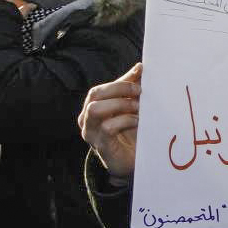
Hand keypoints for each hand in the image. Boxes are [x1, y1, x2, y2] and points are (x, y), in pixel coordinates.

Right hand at [78, 63, 142, 180]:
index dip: (120, 82)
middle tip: (140, 92)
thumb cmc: (129, 130)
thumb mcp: (130, 106)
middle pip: (95, 95)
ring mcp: (91, 133)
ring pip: (95, 109)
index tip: (140, 77)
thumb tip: (140, 67)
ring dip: (120, 105)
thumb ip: (131, 87)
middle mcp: (86, 119)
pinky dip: (125, 121)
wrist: (130, 160)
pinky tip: (138, 122)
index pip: (100, 89)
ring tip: (138, 108)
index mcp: (92, 107)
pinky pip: (108, 128)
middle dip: (119, 89)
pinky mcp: (101, 146)